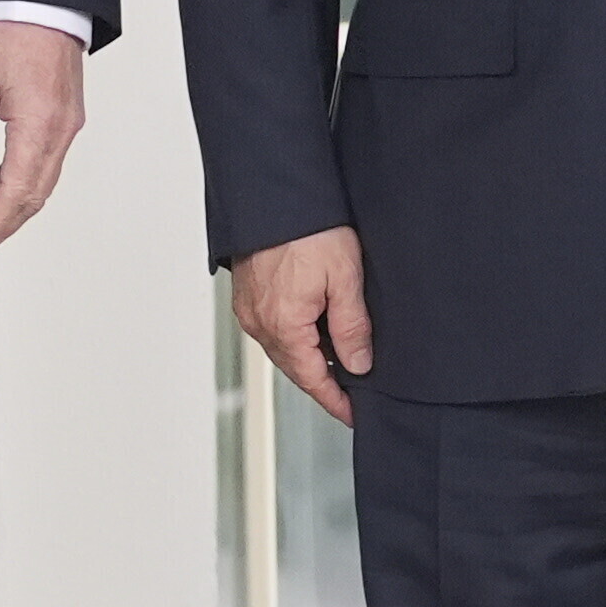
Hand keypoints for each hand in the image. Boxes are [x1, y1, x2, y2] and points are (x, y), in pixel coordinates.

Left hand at [0, 21, 85, 260]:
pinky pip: (46, 159)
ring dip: (14, 203)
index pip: (17, 192)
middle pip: (35, 196)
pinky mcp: (66, 115)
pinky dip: (22, 178)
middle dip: (4, 224)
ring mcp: (68, 123)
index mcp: (39, 124)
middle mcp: (61, 130)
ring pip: (43, 181)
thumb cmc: (11, 27)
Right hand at [229, 225, 373, 428]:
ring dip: (307, 358)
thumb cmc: (309, 228)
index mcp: (284, 326)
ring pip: (282, 348)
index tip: (354, 413)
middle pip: (295, 368)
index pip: (312, 379)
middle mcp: (260, 322)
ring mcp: (250, 309)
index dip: (336, 400)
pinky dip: (293, 337)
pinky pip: (272, 329)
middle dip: (322, 382)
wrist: (275, 193)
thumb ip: (352, 327)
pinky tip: (313, 329)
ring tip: (337, 359)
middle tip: (350, 391)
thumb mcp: (345, 278)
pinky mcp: (247, 294)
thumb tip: (358, 365)